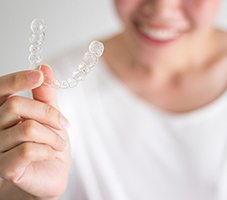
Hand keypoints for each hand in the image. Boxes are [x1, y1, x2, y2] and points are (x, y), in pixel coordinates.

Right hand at [0, 65, 70, 198]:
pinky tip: (50, 153)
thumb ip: (45, 94)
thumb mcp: (50, 115)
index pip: (0, 90)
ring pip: (26, 128)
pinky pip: (27, 150)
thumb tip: (44, 67)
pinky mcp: (4, 168)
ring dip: (53, 136)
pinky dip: (48, 149)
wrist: (52, 171)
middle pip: (15, 105)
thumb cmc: (49, 141)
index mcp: (3, 111)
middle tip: (64, 124)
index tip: (39, 75)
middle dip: (48, 113)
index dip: (17, 80)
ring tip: (60, 142)